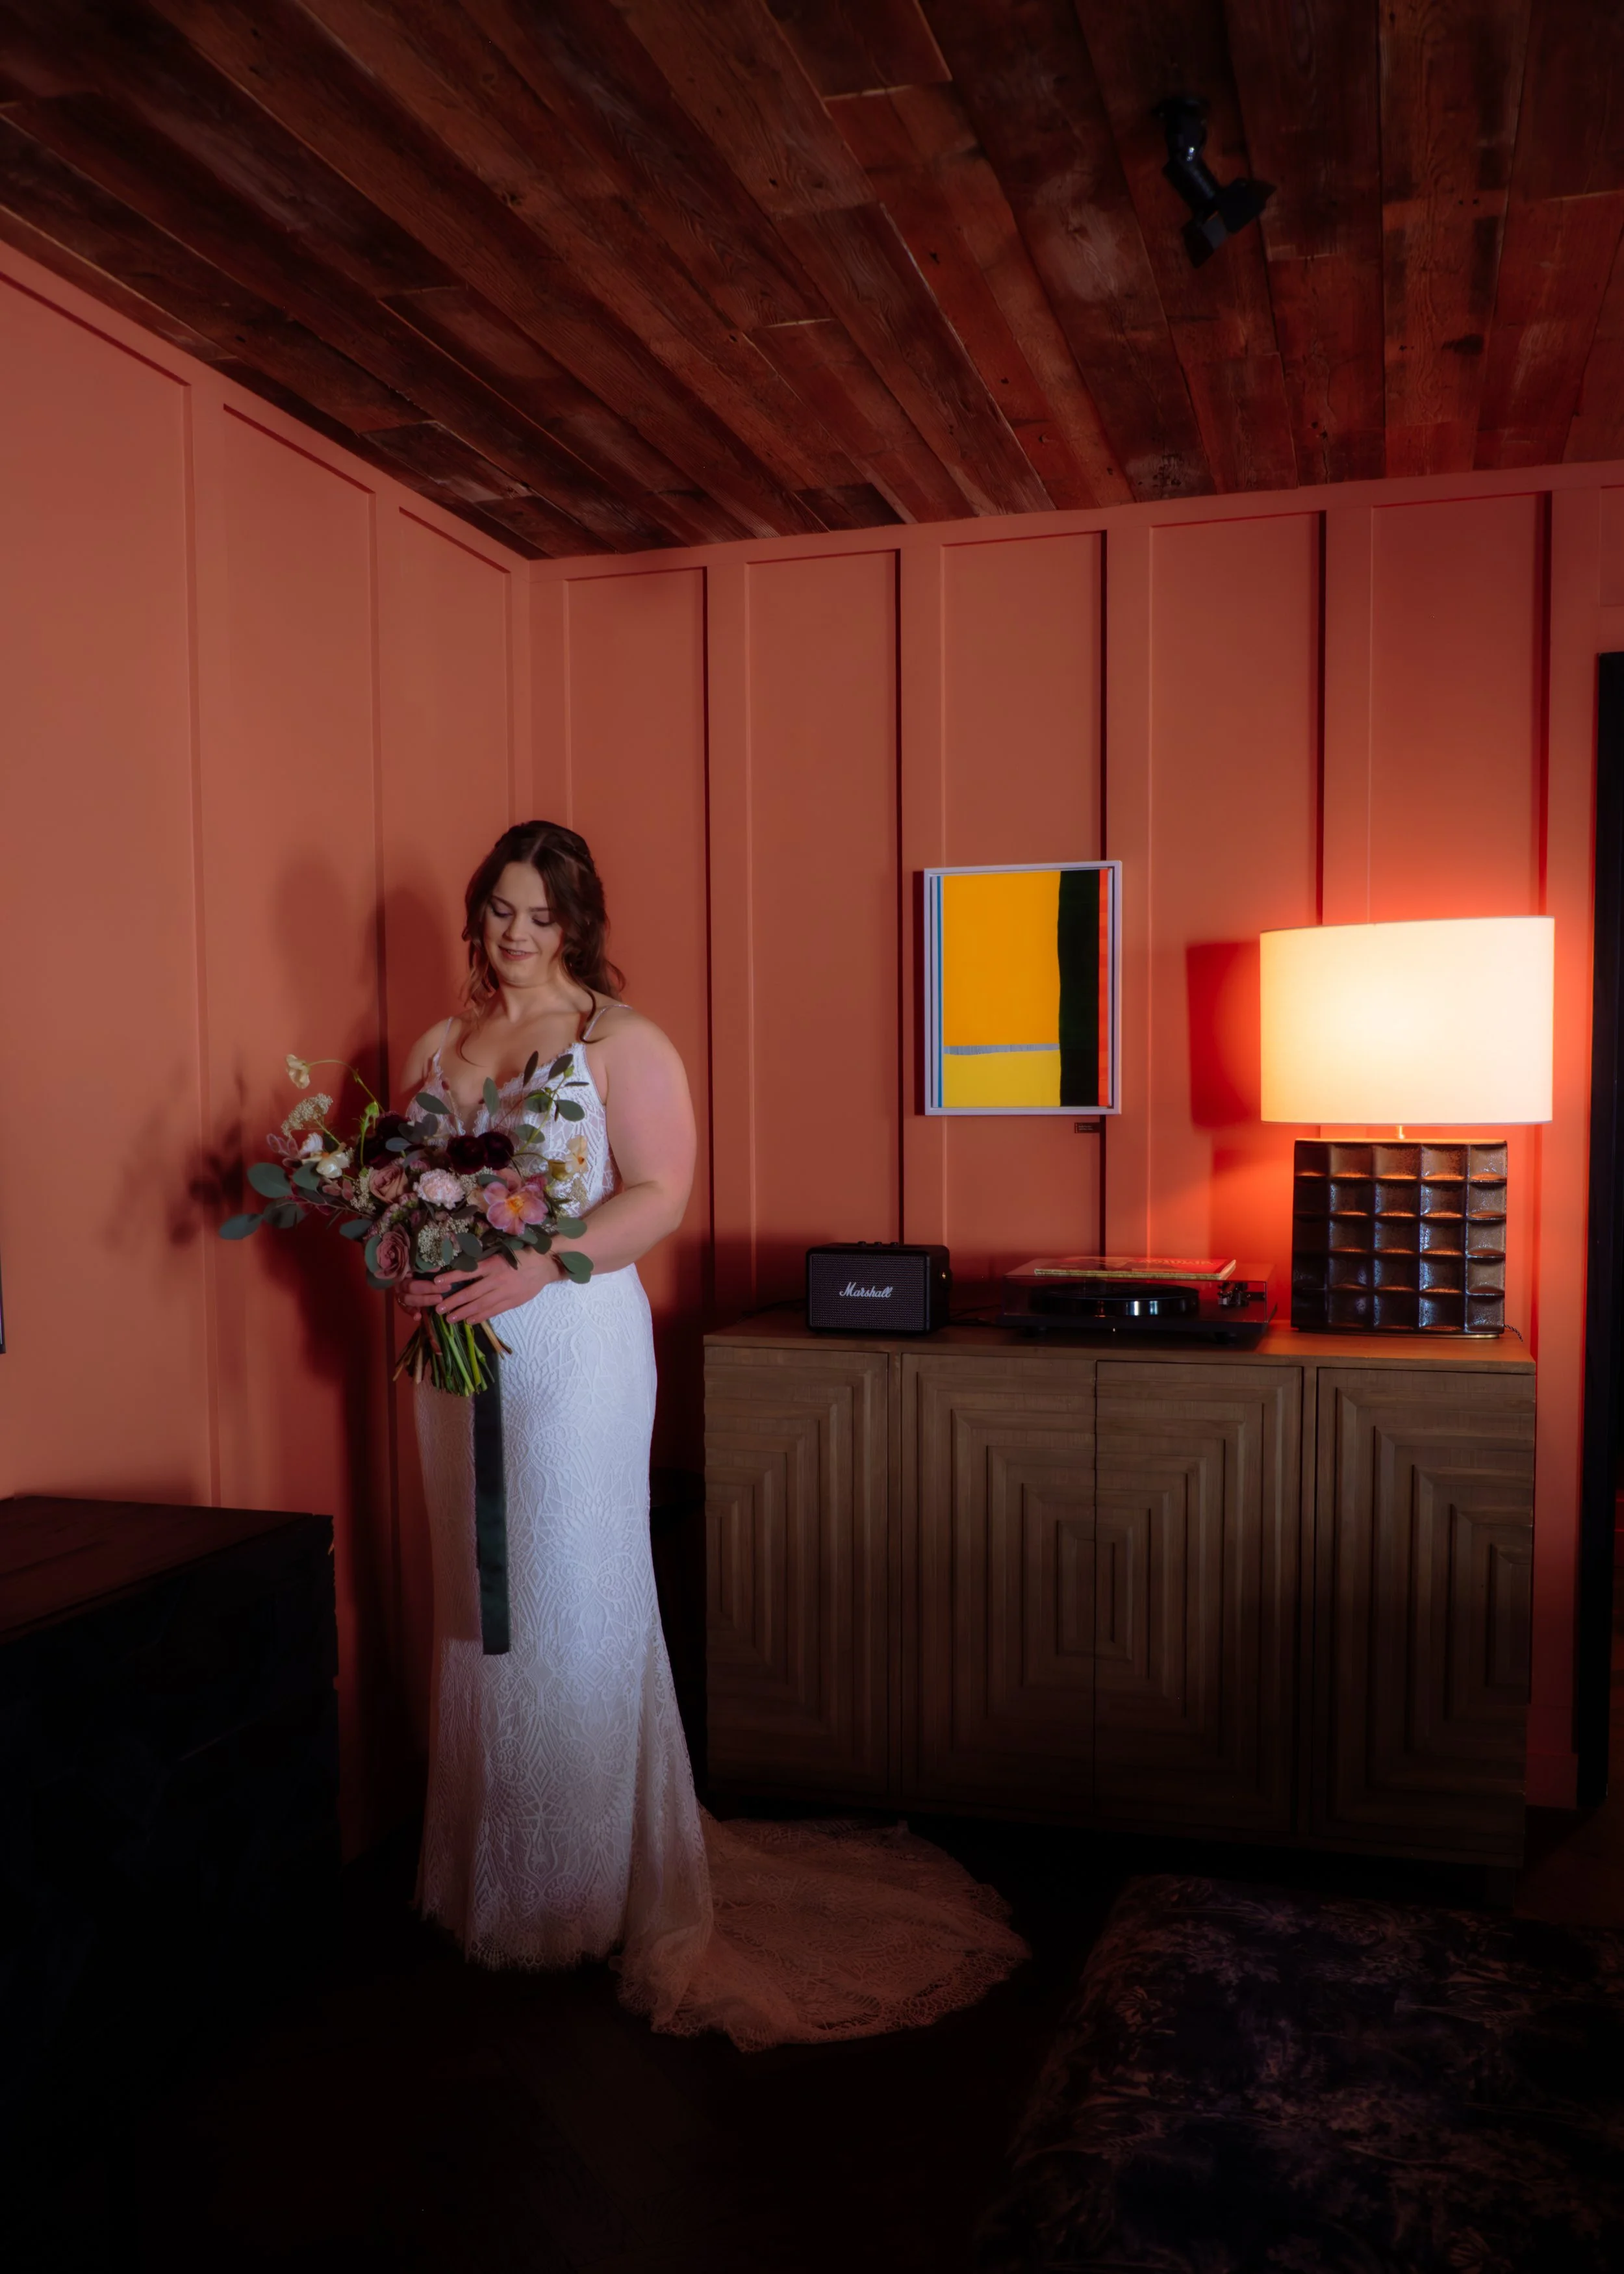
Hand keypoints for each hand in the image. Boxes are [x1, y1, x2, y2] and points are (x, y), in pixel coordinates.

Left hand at [424, 1250, 562, 1323]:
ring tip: (450, 1318)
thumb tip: (464, 1263)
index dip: (452, 1277)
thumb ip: (486, 1260)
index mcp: (494, 1264)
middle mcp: (497, 1279)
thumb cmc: (523, 1255)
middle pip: (471, 1293)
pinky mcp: (513, 1302)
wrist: (546, 1264)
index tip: (437, 1283)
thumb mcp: (503, 1252)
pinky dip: (481, 1316)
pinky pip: (494, 1311)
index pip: (468, 1272)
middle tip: (439, 1309)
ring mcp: (505, 1292)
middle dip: (453, 1301)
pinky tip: (470, 1321)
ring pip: (481, 1305)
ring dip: (464, 1312)